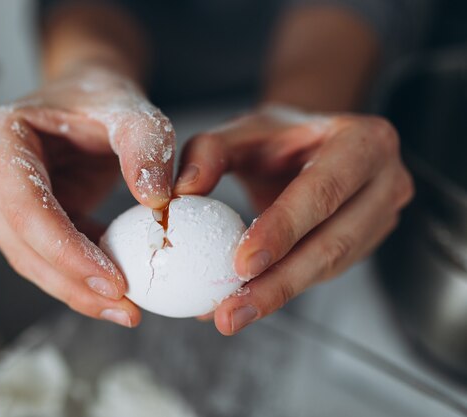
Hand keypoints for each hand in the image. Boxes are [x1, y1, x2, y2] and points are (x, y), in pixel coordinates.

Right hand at [0, 67, 174, 326]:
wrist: (91, 97)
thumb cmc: (104, 98)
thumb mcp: (132, 111)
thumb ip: (148, 146)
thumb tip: (157, 200)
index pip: (26, 207)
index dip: (67, 251)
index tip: (116, 280)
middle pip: (22, 243)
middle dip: (73, 282)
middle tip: (126, 308)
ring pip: (29, 260)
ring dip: (77, 290)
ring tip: (126, 309)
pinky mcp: (20, 218)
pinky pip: (46, 258)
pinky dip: (80, 278)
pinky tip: (116, 291)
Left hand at [175, 105, 413, 334]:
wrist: (311, 146)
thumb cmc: (278, 137)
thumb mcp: (243, 131)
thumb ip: (210, 151)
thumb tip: (183, 189)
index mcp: (363, 142)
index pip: (322, 191)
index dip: (283, 230)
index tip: (241, 265)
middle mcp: (385, 182)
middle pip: (332, 243)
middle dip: (278, 283)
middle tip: (230, 313)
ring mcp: (382, 217)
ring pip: (330, 267)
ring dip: (277, 295)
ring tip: (230, 315)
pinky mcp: (366, 243)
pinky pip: (324, 273)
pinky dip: (281, 289)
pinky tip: (243, 302)